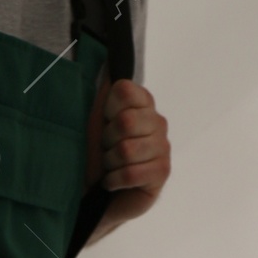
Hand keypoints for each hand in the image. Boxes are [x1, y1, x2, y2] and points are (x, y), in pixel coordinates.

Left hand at [89, 78, 170, 233]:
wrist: (95, 193)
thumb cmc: (95, 155)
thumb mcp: (95, 118)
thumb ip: (105, 92)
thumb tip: (109, 64)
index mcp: (143, 103)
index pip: (124, 90)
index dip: (107, 109)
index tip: (104, 123)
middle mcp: (157, 122)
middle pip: (126, 121)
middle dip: (107, 141)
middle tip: (107, 150)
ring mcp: (163, 148)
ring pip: (127, 149)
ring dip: (110, 163)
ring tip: (111, 167)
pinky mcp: (162, 173)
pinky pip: (132, 173)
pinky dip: (114, 180)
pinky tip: (114, 182)